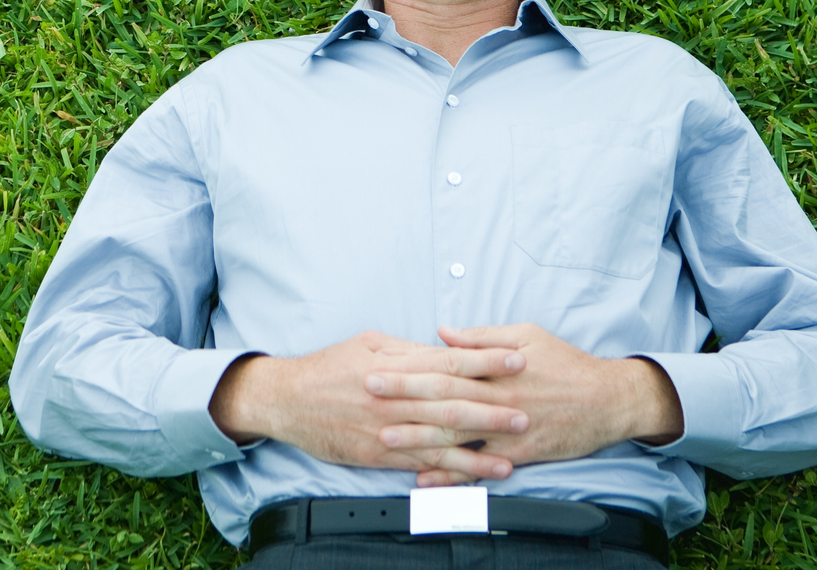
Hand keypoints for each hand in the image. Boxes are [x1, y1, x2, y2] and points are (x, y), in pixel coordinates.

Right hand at [209, 331, 527, 481]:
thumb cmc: (329, 368)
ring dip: (481, 444)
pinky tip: (474, 472)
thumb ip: (407, 350)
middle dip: (493, 405)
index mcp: (396, 365)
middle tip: (527, 408)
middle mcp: (395, 398)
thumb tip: (441, 348)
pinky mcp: (380, 455)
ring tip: (513, 447)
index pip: (449, 362)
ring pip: (442, 437)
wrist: (289, 400)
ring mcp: (389, 429)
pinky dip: (451, 470)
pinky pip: (422, 463)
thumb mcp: (369, 344)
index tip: (516, 359)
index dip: (485, 361)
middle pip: (452, 402)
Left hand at [367, 324, 684, 486]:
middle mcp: (499, 399)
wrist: (608, 400)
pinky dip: (452, 474)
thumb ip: (482, 337)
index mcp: (497, 368)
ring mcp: (508, 429)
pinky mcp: (519, 454)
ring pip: (457, 437)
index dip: (408, 370)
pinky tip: (427, 477)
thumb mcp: (527, 336)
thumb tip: (442, 333)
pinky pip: (480, 466)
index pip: (444, 368)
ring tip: (386, 439)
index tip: (377, 368)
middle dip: (403, 401)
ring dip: (419, 440)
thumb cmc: (566, 363)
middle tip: (369, 400)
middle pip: (443, 401)